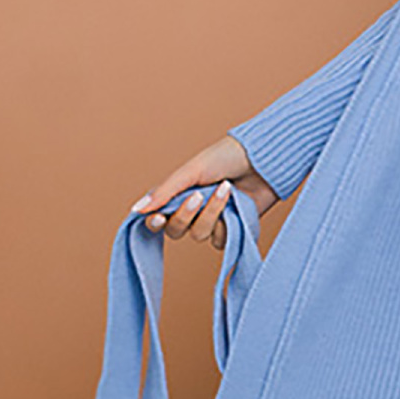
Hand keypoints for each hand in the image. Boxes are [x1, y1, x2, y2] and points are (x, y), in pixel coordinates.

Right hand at [132, 135, 277, 250]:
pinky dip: (227, 224)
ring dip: (211, 213)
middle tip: (198, 195)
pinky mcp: (232, 229)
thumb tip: (137, 210)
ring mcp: (212, 221)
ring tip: (226, 189)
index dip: (155, 222)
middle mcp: (192, 210)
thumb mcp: (191, 171)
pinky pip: (220, 240)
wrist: (262, 160)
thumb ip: (164, 191)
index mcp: (177, 195)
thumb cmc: (226, 157)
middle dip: (186, 215)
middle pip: (175, 230)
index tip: (159, 217)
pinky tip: (236, 205)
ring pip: (199, 235)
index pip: (157, 217)